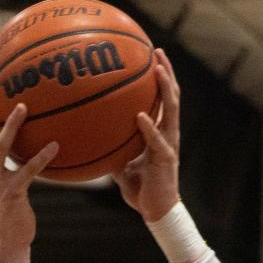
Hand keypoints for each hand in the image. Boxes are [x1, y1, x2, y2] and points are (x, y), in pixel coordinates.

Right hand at [0, 94, 58, 253]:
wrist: (8, 245)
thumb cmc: (8, 219)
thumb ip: (1, 173)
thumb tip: (17, 156)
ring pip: (0, 146)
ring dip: (11, 125)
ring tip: (23, 107)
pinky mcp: (14, 192)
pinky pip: (29, 169)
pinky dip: (42, 156)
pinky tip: (55, 146)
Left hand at [113, 49, 179, 222]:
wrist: (157, 211)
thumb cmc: (141, 189)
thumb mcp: (122, 164)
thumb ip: (113, 148)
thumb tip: (91, 137)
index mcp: (160, 133)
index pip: (163, 100)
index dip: (160, 79)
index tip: (151, 57)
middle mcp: (168, 134)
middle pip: (172, 97)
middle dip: (166, 72)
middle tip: (157, 51)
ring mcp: (169, 145)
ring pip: (171, 111)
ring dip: (166, 89)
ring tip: (158, 69)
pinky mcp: (165, 159)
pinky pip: (156, 140)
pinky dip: (148, 127)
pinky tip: (140, 115)